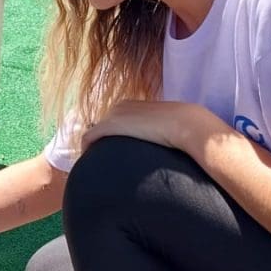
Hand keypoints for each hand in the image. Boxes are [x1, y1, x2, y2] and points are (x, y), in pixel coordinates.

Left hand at [81, 101, 215, 154]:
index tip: (108, 154)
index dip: (106, 139)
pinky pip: (89, 138)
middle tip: (98, 163)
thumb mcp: (163, 127)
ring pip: (93, 133)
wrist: (185, 123)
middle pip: (99, 128)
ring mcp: (114, 114)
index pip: (111, 122)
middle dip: (97, 144)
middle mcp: (119, 106)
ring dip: (92, 148)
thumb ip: (153, 133)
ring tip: (93, 166)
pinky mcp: (110, 125)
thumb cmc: (181, 128)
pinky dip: (86, 149)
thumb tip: (157, 146)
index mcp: (130, 105)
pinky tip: (89, 163)